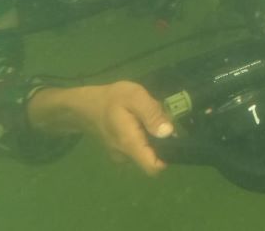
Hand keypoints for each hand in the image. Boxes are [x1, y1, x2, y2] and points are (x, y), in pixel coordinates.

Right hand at [28, 82, 173, 175]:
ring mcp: (122, 156)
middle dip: (163, 143)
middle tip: (163, 121)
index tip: (177, 140)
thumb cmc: (111, 98)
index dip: (170, 157)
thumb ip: (152, 113)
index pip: (153, 168)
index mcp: (130, 144)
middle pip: (153, 159)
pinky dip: (144, 138)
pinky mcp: (121, 151)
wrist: (86, 105)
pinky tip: (142, 122)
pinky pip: (139, 149)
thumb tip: (169, 132)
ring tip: (151, 118)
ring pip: (146, 152)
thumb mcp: (135, 96)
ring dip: (153, 139)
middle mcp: (126, 156)